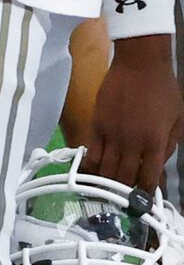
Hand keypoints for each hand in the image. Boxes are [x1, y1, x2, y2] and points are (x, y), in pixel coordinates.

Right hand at [85, 40, 182, 191]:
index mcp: (155, 142)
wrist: (140, 64)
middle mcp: (132, 143)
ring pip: (105, 169)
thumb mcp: (178, 119)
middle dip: (124, 192)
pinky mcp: (96, 126)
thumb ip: (169, 144)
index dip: (144, 193)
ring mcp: (111, 135)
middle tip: (122, 199)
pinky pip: (90, 153)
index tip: (142, 200)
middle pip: (123, 178)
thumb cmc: (164, 89)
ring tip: (106, 191)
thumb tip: (157, 165)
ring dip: (106, 183)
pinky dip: (90, 166)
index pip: (148, 177)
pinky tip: (92, 171)